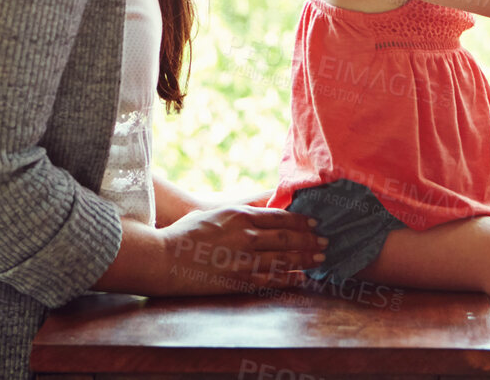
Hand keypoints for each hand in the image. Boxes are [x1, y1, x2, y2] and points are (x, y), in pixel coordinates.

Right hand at [160, 205, 326, 294]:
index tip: (315, 223)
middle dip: (309, 240)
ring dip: (305, 259)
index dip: (301, 220)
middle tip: (325, 242)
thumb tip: (262, 208)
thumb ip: (240, 210)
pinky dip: (288, 278)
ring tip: (320, 259)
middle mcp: (246, 235)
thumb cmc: (186, 232)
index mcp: (240, 215)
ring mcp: (243, 259)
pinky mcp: (237, 280)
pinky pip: (269, 280)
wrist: (164, 258)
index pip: (280, 216)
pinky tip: (300, 278)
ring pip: (283, 258)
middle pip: (287, 237)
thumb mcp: (216, 212)